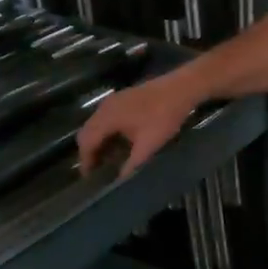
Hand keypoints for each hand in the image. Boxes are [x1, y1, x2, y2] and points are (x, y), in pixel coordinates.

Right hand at [76, 73, 201, 177]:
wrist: (181, 88)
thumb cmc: (163, 117)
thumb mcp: (148, 145)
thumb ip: (131, 165)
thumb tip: (119, 181)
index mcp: (106, 118)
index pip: (86, 142)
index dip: (86, 161)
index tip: (90, 178)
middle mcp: (104, 107)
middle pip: (86, 132)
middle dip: (90, 152)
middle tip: (98, 170)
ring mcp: (113, 100)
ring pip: (95, 124)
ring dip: (98, 141)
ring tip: (108, 159)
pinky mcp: (123, 98)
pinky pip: (105, 118)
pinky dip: (106, 132)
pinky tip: (119, 142)